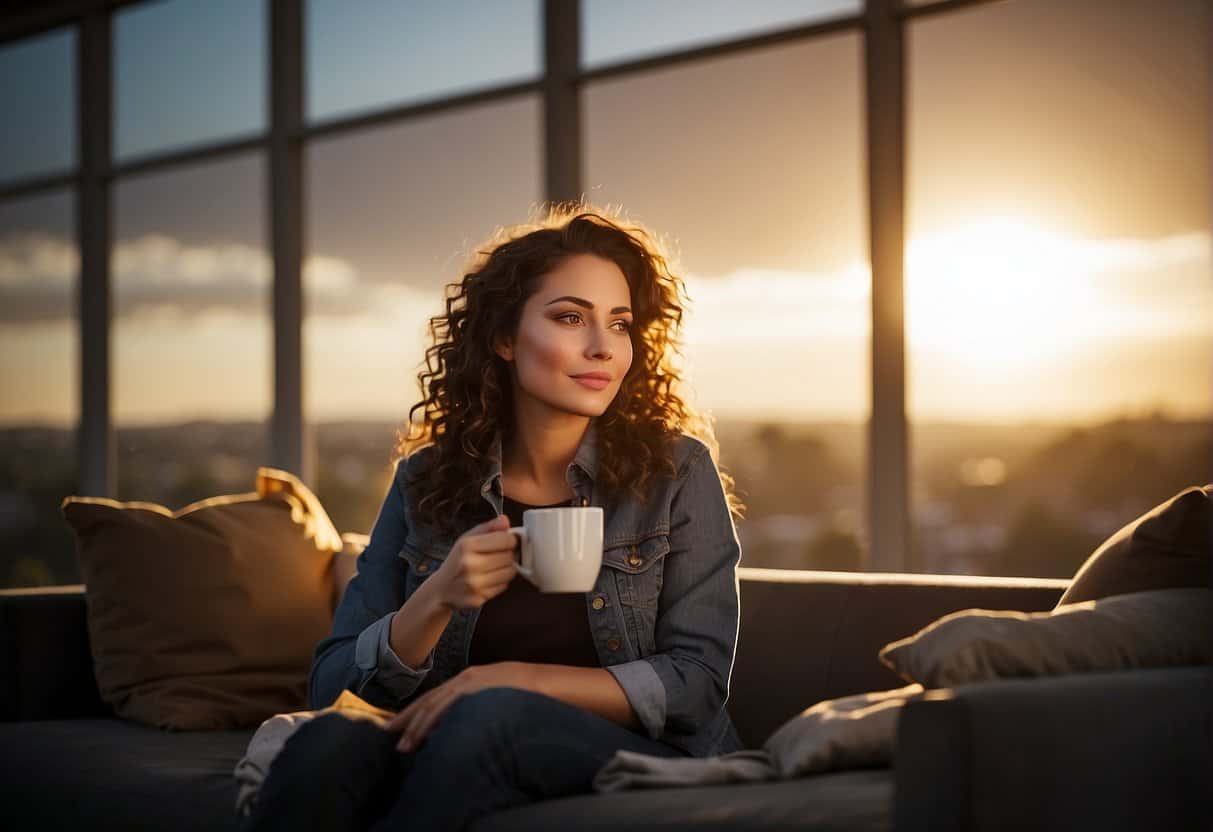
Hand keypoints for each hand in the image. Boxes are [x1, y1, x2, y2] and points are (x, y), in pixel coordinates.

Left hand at [386, 662, 532, 752]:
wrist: (543, 680)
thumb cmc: (523, 689)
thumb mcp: (495, 689)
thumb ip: (477, 699)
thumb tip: (463, 717)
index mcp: (468, 678)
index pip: (434, 697)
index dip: (413, 711)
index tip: (396, 725)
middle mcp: (464, 680)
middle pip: (428, 701)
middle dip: (407, 719)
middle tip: (388, 735)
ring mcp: (470, 685)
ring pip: (435, 706)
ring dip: (417, 727)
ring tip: (404, 746)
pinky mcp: (476, 692)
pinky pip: (450, 708)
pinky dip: (434, 721)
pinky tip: (425, 734)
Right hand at [430, 515, 518, 611]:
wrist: (441, 590)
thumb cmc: (457, 561)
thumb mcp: (467, 539)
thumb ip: (488, 528)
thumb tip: (505, 520)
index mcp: (467, 546)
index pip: (505, 540)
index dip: (511, 539)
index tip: (507, 541)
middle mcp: (470, 565)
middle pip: (509, 556)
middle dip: (508, 554)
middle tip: (499, 555)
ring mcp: (475, 583)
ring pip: (510, 572)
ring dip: (506, 568)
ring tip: (495, 567)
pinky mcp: (480, 598)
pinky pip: (504, 586)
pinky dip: (501, 582)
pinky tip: (490, 578)